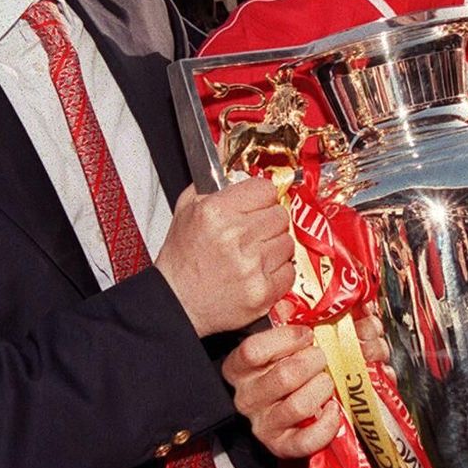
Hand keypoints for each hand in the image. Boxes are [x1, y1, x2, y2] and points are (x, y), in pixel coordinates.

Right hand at [154, 179, 293, 336]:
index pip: (265, 189)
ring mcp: (252, 266)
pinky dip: (278, 272)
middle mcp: (236, 237)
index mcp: (216, 212)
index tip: (256, 205)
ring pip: (288, 242)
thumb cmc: (183, 259)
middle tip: (253, 233)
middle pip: (281, 214)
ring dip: (275, 247)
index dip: (261, 198)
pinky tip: (258, 273)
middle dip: (268, 222)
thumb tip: (235, 165)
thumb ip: (212, 184)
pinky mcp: (263, 291)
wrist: (178, 302)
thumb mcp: (186, 210)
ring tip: (253, 254)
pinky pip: (289, 271)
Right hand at [224, 322, 339, 458]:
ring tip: (327, 380)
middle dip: (313, 362)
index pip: (253, 351)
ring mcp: (262, 423)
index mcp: (239, 367)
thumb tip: (292, 303)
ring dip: (322, 388)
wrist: (279, 408)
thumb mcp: (277, 342)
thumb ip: (284, 321)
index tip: (307, 333)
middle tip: (323, 356)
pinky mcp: (279, 444)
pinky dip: (326, 425)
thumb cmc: (281, 365)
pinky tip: (333, 410)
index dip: (286, 339)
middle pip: (284, 377)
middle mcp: (246, 396)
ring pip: (298, 406)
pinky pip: (304, 441)